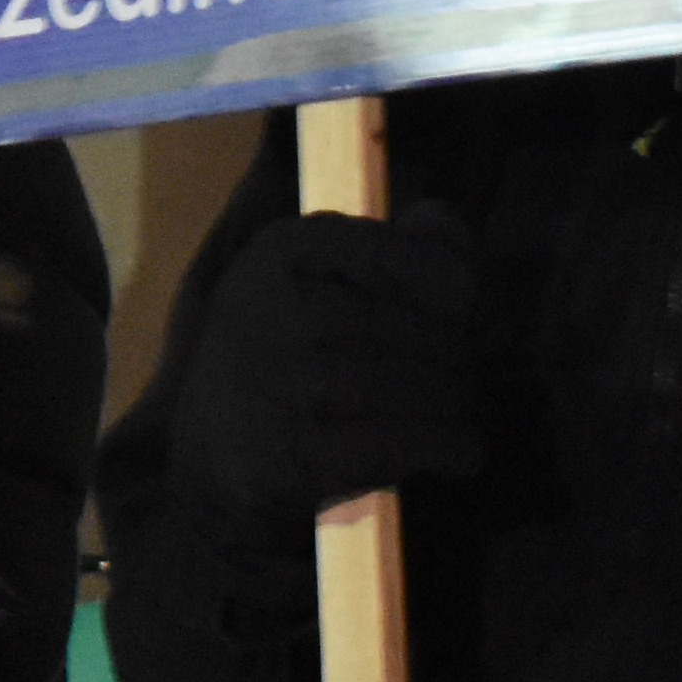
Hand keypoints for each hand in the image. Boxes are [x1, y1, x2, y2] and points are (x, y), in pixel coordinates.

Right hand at [164, 205, 491, 538]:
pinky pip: (391, 444)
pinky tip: (460, 452)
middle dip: (451, 353)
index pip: (378, 248)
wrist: (215, 460)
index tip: (464, 300)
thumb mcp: (319, 285)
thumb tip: (442, 220)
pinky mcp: (288, 455)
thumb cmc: (288, 360)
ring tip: (461, 414)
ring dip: (450, 404)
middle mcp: (267, 308)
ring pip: (401, 385)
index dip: (435, 272)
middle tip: (466, 376)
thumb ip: (392, 246)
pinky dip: (440, 447)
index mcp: (277, 252)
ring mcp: (273, 385)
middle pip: (401, 324)